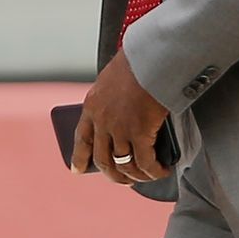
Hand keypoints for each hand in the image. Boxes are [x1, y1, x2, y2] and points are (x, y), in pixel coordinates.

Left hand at [70, 49, 169, 185]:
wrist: (151, 57)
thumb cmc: (138, 61)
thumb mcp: (113, 78)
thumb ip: (112, 98)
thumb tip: (124, 112)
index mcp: (92, 105)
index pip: (81, 138)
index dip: (79, 157)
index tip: (77, 170)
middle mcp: (102, 121)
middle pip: (103, 159)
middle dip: (113, 175)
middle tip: (123, 180)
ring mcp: (119, 129)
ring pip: (124, 164)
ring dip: (136, 176)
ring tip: (148, 176)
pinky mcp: (139, 133)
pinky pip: (145, 162)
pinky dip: (153, 171)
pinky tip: (161, 171)